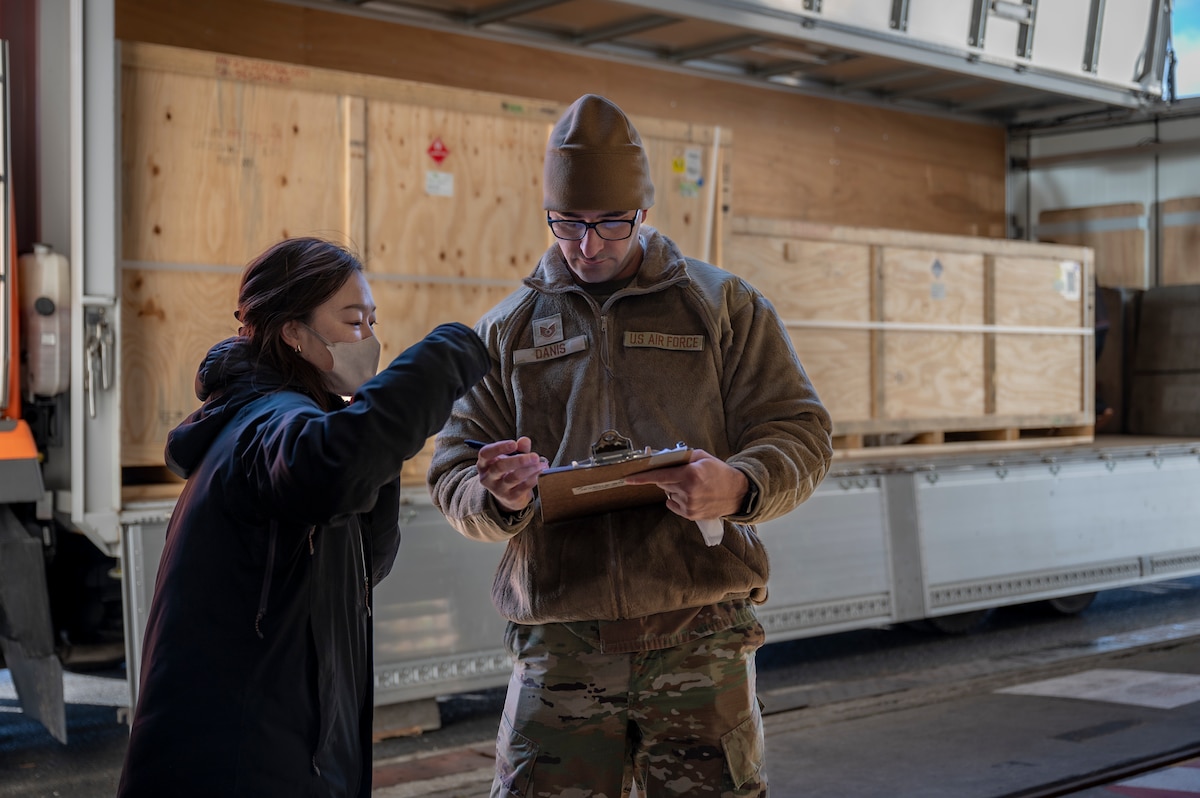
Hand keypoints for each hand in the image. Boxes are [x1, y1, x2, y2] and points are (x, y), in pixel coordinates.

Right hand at [475, 437, 546, 512]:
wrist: (508, 495)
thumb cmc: (508, 470)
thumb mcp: (511, 457)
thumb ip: (519, 448)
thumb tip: (524, 441)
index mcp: (484, 463)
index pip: (486, 454)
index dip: (499, 448)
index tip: (514, 443)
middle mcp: (488, 477)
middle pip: (500, 467)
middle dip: (519, 460)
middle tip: (535, 456)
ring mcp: (498, 489)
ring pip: (513, 478)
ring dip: (529, 470)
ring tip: (541, 464)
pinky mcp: (510, 498)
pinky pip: (522, 488)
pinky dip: (532, 479)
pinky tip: (540, 473)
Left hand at [624, 449, 748, 519]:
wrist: (737, 493)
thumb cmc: (719, 472)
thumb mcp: (702, 457)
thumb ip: (682, 456)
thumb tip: (660, 457)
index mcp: (690, 474)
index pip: (660, 476)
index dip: (642, 477)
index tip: (628, 478)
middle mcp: (688, 491)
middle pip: (663, 484)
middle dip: (667, 478)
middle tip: (681, 474)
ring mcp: (689, 505)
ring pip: (669, 494)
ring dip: (674, 489)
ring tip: (693, 486)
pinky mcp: (690, 515)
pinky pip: (673, 505)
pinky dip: (677, 499)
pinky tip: (691, 495)